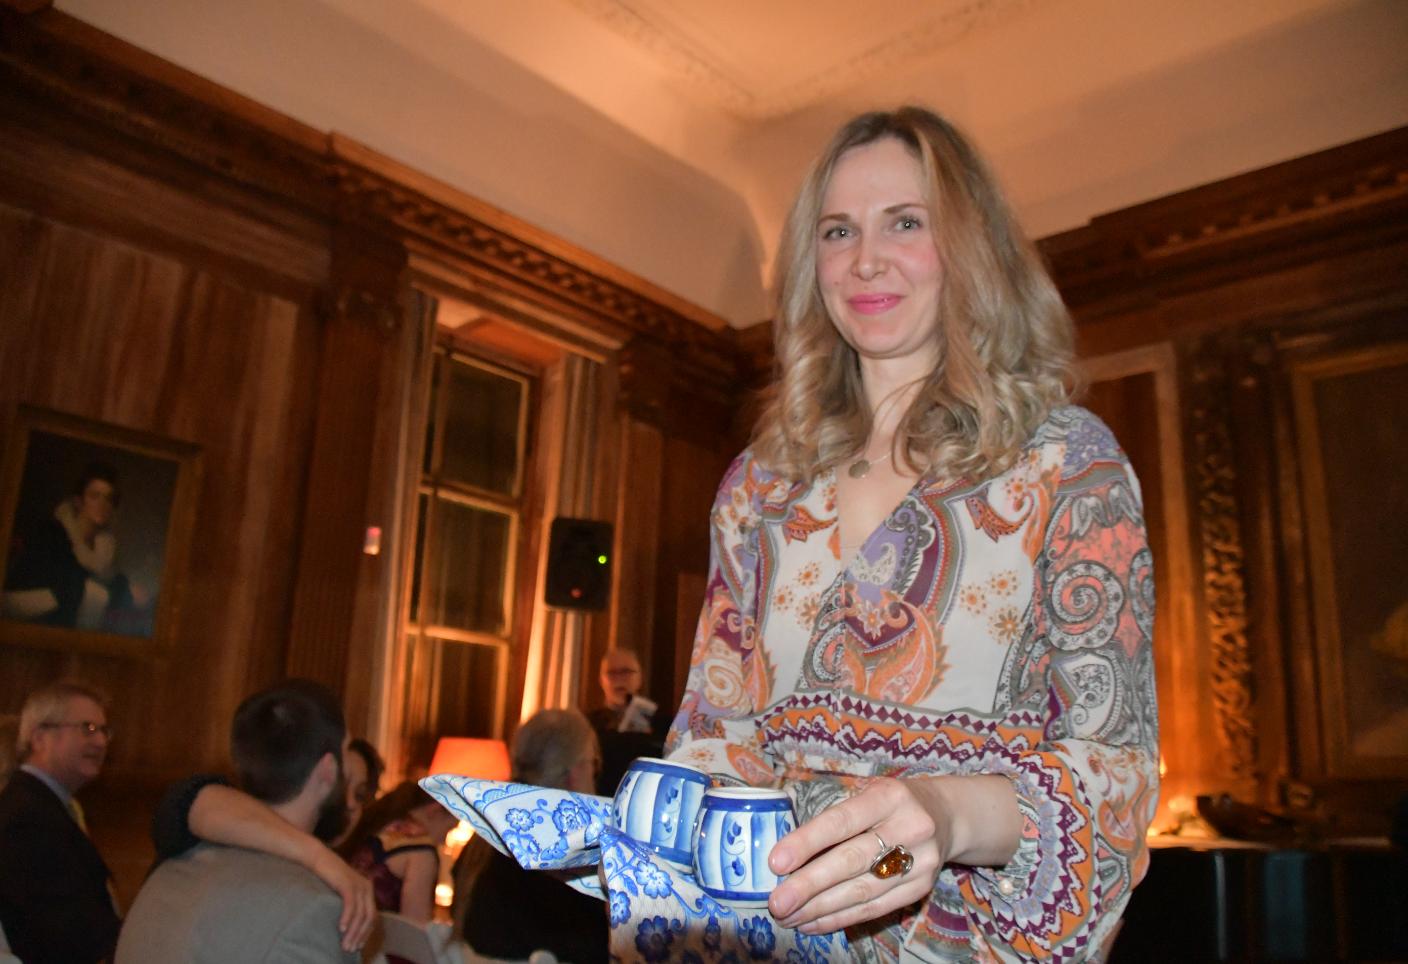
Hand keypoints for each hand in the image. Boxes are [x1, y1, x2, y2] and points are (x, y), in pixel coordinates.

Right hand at [308, 845, 376, 951]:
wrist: (318, 859)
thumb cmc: (327, 878)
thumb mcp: (343, 892)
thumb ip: (350, 904)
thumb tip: (349, 927)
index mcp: (368, 890)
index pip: (372, 917)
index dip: (366, 933)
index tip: (357, 946)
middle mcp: (367, 887)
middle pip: (368, 917)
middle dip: (359, 935)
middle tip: (349, 949)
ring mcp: (358, 884)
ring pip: (360, 914)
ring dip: (352, 931)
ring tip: (344, 944)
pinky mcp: (348, 883)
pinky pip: (350, 904)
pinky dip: (347, 918)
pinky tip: (340, 928)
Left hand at [765, 777, 949, 934]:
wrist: (946, 815)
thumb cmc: (890, 803)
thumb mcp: (868, 793)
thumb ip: (834, 817)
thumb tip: (785, 855)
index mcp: (888, 796)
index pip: (841, 821)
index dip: (807, 842)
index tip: (776, 863)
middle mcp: (909, 827)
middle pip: (851, 861)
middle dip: (809, 885)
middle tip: (777, 902)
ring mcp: (920, 861)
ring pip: (861, 891)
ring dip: (819, 909)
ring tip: (788, 916)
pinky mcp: (920, 889)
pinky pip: (873, 909)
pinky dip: (839, 918)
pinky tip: (813, 923)